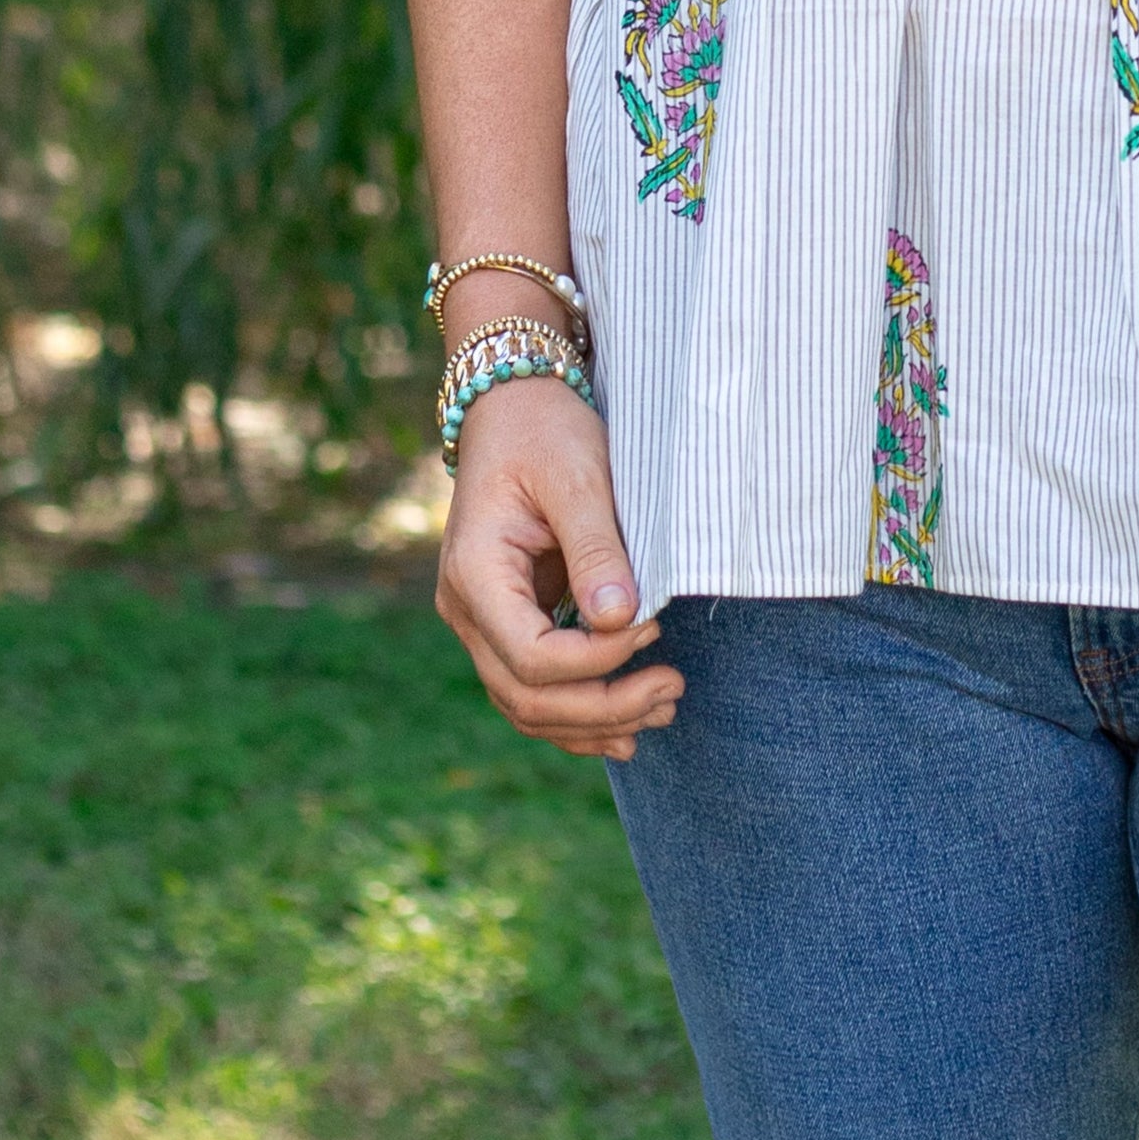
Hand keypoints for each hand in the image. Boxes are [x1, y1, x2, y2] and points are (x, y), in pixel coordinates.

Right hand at [434, 375, 682, 759]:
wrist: (514, 409)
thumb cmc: (545, 433)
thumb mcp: (578, 475)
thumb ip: (596, 547)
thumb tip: (621, 619)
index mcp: (475, 574)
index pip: (530, 655)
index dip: (595, 661)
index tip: (653, 630)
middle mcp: (466, 610)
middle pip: (525, 696)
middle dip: (603, 706)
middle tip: (672, 689)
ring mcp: (481, 623)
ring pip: (526, 706)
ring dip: (594, 721)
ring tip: (663, 708)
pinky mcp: (506, 625)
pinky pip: (533, 689)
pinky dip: (577, 716)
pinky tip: (625, 730)